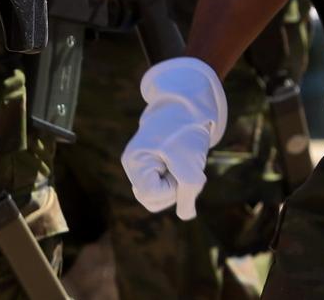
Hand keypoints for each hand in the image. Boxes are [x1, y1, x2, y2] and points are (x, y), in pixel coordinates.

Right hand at [121, 57, 227, 219]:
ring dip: (176, 186)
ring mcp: (142, 167)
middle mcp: (133, 166)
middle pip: (152, 201)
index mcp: (134, 161)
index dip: (171, 188)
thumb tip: (186, 215)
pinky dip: (177, 180)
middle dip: (173, 190)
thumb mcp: (190, 164)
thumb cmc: (185, 132)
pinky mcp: (151, 167)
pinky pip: (164, 188)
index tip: (179, 167)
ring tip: (182, 164)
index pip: (151, 196)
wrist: (187, 107)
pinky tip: (180, 164)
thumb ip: (188, 194)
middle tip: (182, 166)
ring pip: (158, 197)